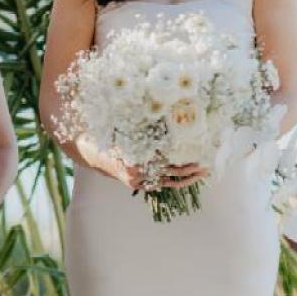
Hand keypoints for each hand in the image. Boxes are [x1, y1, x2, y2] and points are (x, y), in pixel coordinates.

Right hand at [79, 138, 207, 190]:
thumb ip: (145, 126)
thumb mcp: (125, 127)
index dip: (182, 157)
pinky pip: (160, 184)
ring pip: (167, 182)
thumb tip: (164, 111)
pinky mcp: (139, 184)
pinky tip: (187, 175)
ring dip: (186, 178)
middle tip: (206, 165)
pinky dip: (174, 180)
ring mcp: (138, 181)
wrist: (91, 154)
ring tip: (202, 173)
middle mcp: (138, 174)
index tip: (197, 153)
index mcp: (135, 160)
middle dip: (190, 170)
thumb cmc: (109, 136)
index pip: (165, 159)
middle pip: (170, 174)